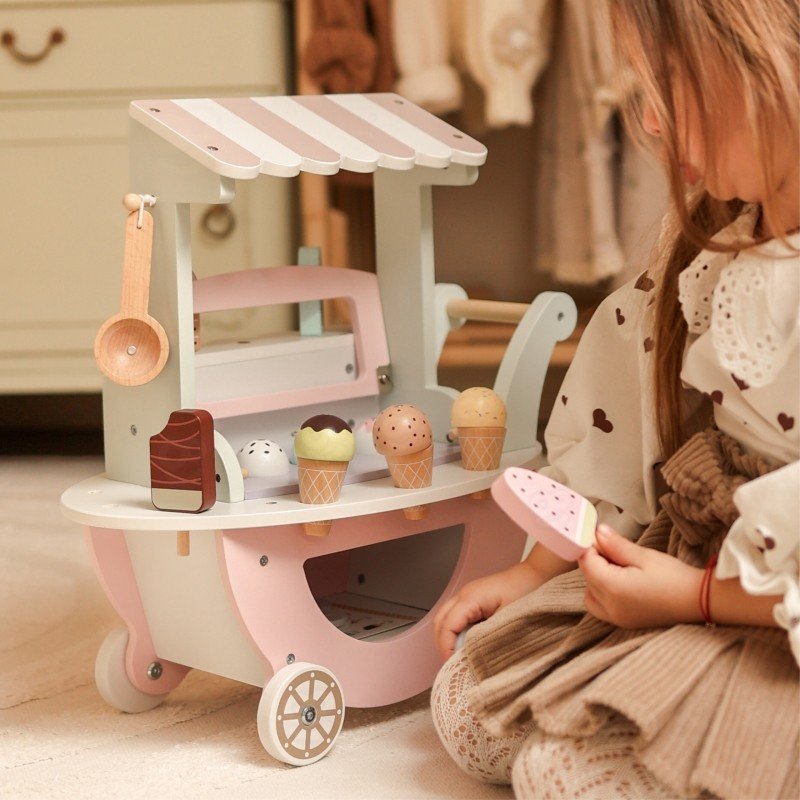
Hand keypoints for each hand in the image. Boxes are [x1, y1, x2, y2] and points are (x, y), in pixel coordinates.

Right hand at [433, 561, 544, 659]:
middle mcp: (464, 594)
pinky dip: (457, 630)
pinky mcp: (475, 598)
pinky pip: (458, 615)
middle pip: (440, 621)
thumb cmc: (526, 592)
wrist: (537, 573)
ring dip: (449, 637)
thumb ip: (487, 638)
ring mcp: (468, 594)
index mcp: (470, 598)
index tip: (451, 667)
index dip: (445, 647)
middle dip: (443, 643)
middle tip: (452, 664)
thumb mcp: (507, 619)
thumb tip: (473, 656)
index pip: (446, 626)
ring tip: (459, 656)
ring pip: (446, 618)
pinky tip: (468, 643)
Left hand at [578, 525, 703, 627]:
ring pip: (590, 595)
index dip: (591, 547)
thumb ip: (616, 545)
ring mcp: (616, 618)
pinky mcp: (624, 622)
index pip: (586, 563)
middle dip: (595, 561)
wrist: (700, 601)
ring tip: (619, 567)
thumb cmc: (675, 578)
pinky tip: (620, 582)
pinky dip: (602, 594)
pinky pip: (600, 607)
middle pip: (587, 578)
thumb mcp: (644, 555)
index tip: (603, 538)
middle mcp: (610, 607)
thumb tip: (598, 532)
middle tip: (615, 550)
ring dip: (596, 579)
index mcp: (613, 588)